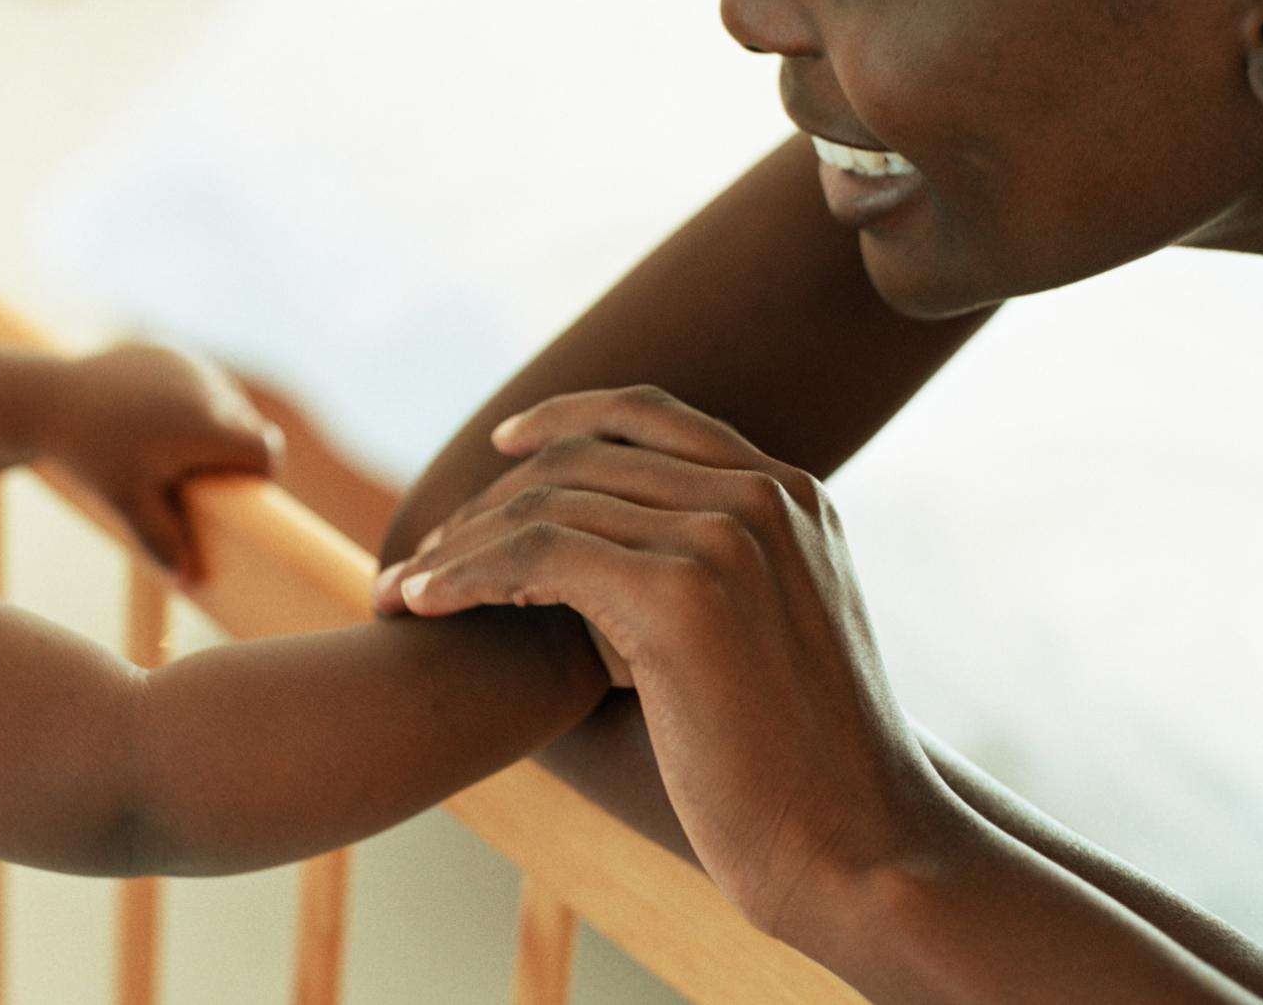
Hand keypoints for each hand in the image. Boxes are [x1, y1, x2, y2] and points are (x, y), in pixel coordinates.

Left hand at [44, 343, 282, 584]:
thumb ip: (161, 539)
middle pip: (249, 428)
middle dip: (234, 454)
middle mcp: (207, 387)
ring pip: (228, 403)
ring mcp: (191, 365)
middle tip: (196, 480)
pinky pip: (202, 383)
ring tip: (176, 452)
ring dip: (216, 427)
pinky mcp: (172, 353)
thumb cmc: (89, 454)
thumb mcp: (124, 501)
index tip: (237, 493)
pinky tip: (159, 421)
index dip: (261, 475)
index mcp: (205, 424)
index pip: (265, 451)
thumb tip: (189, 581)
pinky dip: (193, 404)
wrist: (48, 399)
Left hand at [371, 385, 966, 949]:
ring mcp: (724, 536)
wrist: (862, 849)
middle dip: (484, 504)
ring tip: (400, 592)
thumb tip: (593, 574)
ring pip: (544, 505)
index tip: (502, 447)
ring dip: (455, 547)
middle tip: (422, 558)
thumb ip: (703, 575)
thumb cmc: (800, 771)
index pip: (651, 414)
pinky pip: (534, 556)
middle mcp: (761, 495)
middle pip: (580, 458)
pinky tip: (421, 607)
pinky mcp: (681, 593)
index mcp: (790, 494)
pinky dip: (463, 575)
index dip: (564, 419)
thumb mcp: (765, 638)